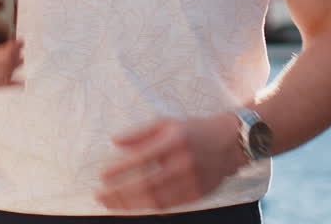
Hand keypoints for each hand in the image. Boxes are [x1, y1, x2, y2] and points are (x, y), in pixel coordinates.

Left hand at [96, 114, 244, 211]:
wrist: (230, 143)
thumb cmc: (194, 130)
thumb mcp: (167, 123)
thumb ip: (140, 133)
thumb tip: (114, 141)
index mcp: (174, 141)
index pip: (141, 158)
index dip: (119, 169)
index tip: (101, 176)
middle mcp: (183, 162)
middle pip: (145, 184)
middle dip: (119, 193)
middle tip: (100, 196)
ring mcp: (191, 181)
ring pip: (155, 199)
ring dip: (130, 203)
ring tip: (111, 204)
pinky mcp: (197, 194)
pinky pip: (168, 205)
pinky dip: (148, 206)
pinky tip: (133, 205)